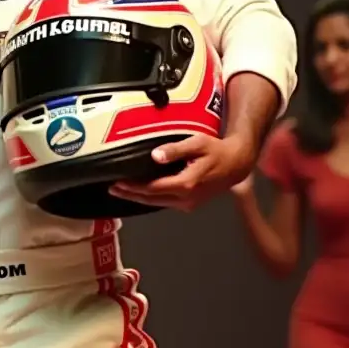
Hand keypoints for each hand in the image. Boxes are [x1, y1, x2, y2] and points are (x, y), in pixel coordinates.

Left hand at [110, 134, 256, 211]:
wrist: (237, 164)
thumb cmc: (217, 151)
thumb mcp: (197, 143)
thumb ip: (175, 150)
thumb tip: (155, 156)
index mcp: (186, 184)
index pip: (151, 188)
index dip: (132, 186)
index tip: (116, 181)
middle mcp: (186, 198)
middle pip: (151, 199)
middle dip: (130, 194)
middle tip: (111, 188)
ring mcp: (188, 204)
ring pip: (157, 203)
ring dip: (138, 198)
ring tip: (120, 191)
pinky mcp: (190, 204)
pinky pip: (165, 202)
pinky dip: (150, 198)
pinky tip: (140, 193)